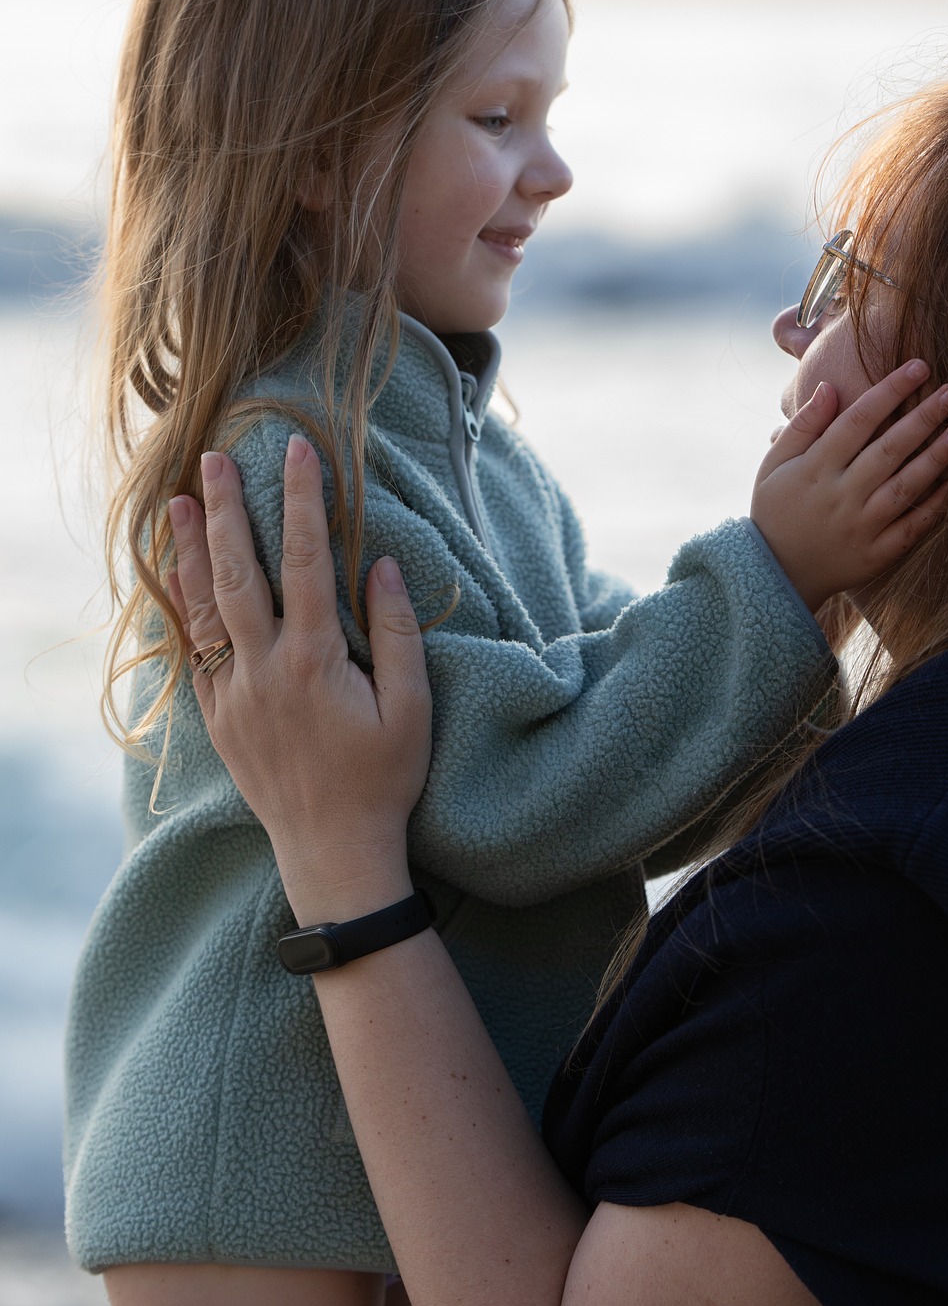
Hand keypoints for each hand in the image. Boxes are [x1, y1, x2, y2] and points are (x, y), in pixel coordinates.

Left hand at [167, 434, 430, 923]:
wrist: (333, 852)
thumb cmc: (383, 781)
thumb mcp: (412, 708)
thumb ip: (395, 635)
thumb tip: (380, 566)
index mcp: (313, 660)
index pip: (307, 561)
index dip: (302, 501)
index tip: (298, 453)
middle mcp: (263, 669)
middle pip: (239, 570)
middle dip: (228, 509)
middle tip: (216, 457)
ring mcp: (233, 693)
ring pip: (204, 606)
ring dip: (191, 550)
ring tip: (180, 501)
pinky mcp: (218, 716)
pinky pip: (191, 649)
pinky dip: (182, 607)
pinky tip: (177, 576)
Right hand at [750, 360, 947, 613]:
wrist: (775, 575)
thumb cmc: (776, 509)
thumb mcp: (774, 465)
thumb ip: (803, 426)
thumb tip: (829, 386)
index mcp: (816, 468)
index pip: (857, 421)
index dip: (890, 391)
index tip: (919, 367)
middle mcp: (841, 496)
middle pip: (889, 449)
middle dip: (924, 418)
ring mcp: (861, 527)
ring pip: (906, 487)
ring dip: (936, 458)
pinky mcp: (876, 554)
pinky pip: (911, 528)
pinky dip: (934, 506)